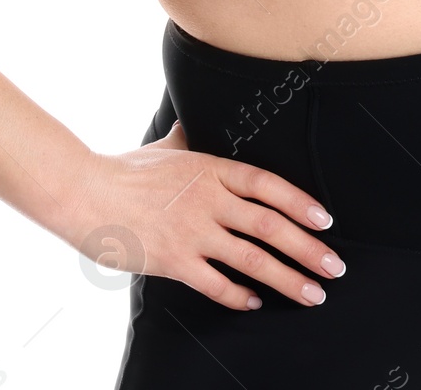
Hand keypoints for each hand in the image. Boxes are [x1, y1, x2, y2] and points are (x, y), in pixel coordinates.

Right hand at [60, 120, 344, 310]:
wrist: (85, 192)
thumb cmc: (124, 169)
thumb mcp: (165, 147)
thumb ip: (187, 138)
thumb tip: (193, 118)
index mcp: (211, 169)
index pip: (267, 185)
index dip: (301, 203)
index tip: (326, 221)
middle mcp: (208, 200)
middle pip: (270, 225)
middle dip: (308, 249)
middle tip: (335, 267)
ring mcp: (192, 231)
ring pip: (251, 258)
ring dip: (287, 278)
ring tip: (312, 294)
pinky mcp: (174, 260)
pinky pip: (215, 283)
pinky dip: (238, 295)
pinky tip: (254, 302)